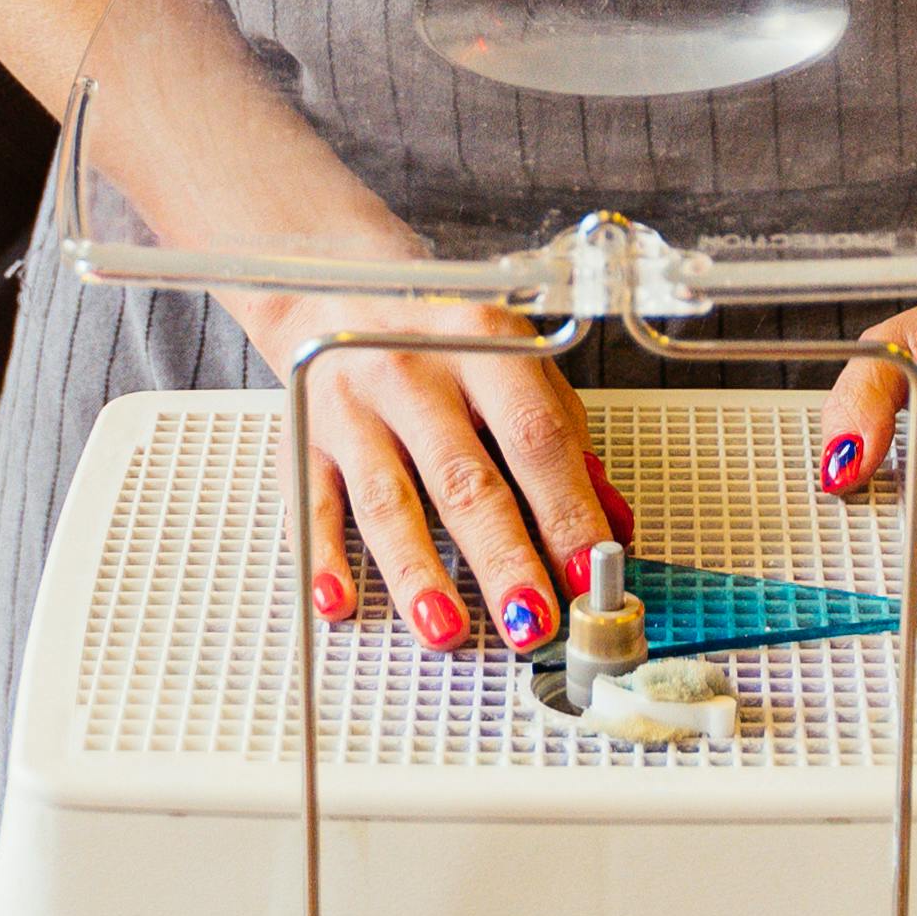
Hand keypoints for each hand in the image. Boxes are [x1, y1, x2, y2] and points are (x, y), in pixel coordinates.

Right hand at [221, 296, 634, 663]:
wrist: (339, 286)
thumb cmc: (442, 338)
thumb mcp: (514, 364)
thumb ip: (561, 440)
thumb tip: (611, 523)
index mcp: (484, 346)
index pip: (535, 437)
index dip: (566, 509)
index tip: (589, 574)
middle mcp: (414, 372)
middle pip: (463, 478)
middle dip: (502, 558)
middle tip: (531, 621)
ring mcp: (353, 406)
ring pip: (386, 500)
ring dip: (417, 572)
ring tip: (446, 629)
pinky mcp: (305, 435)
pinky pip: (311, 503)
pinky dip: (323, 556)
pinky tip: (342, 601)